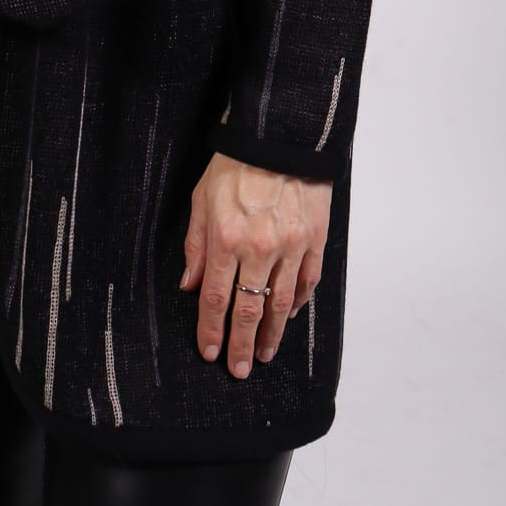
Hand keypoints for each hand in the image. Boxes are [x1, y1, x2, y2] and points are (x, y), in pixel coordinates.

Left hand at [179, 152, 331, 378]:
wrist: (279, 136)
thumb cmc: (235, 164)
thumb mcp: (202, 199)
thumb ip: (196, 245)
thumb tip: (190, 285)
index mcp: (227, 239)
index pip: (217, 299)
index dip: (212, 330)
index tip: (210, 353)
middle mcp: (260, 248)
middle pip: (249, 310)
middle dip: (241, 345)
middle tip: (238, 370)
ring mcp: (292, 246)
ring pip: (282, 303)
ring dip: (271, 333)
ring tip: (263, 354)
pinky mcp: (315, 239)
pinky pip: (307, 282)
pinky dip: (298, 304)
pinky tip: (288, 316)